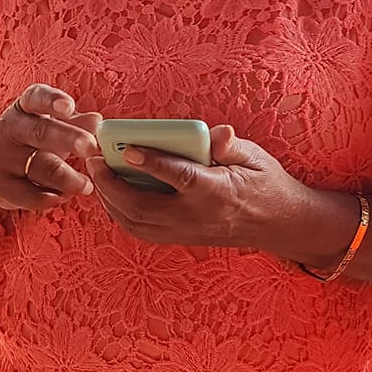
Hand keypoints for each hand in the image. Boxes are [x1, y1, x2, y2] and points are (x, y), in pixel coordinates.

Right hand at [0, 85, 101, 212]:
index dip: (52, 100)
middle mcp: (9, 128)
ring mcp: (1, 156)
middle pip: (40, 132)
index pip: (36, 97)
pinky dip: (49, 197)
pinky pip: (27, 194)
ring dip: (66, 178)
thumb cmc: (37, 141)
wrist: (1, 167)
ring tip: (86, 185)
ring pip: (39, 167)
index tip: (69, 107)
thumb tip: (96, 121)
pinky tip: (64, 197)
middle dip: (68, 139)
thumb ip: (76, 123)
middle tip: (91, 147)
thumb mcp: (55, 126)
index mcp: (24, 107)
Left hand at [84, 124, 314, 251]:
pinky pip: (140, 229)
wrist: (277, 223)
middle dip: (111, 183)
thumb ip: (231, 146)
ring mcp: (186, 231)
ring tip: (95, 172)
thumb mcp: (255, 156)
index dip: (152, 163)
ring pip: (135, 222)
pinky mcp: (179, 238)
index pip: (180, 177)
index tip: (127, 148)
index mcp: (217, 192)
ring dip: (108, 198)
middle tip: (93, 158)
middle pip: (143, 206)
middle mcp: (196, 216)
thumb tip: (220, 133)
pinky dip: (118, 211)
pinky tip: (109, 192)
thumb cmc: (263, 181)